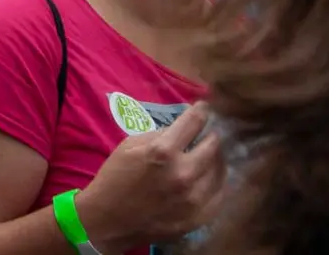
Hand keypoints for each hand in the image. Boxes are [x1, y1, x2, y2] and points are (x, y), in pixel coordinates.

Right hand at [77, 102, 225, 251]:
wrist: (108, 220)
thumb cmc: (115, 178)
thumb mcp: (129, 145)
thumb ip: (158, 135)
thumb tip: (181, 129)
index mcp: (163, 152)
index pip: (194, 123)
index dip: (201, 111)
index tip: (204, 107)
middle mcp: (183, 174)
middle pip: (213, 146)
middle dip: (211, 136)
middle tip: (208, 134)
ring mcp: (193, 199)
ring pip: (220, 171)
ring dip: (216, 159)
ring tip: (211, 156)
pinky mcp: (197, 218)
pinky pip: (219, 196)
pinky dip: (217, 183)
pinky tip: (211, 178)